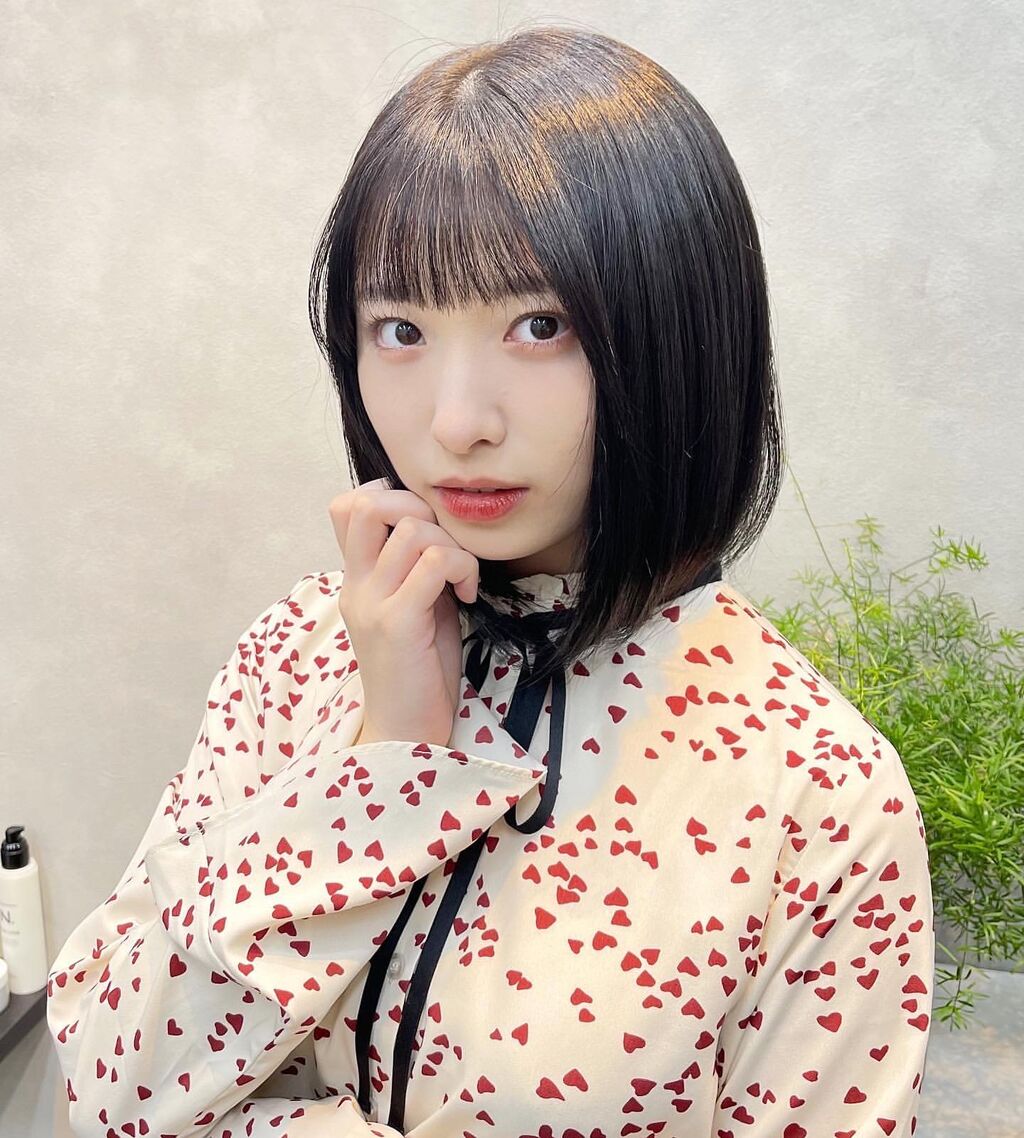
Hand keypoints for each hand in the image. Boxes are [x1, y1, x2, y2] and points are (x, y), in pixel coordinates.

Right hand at [329, 476, 479, 748]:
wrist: (405, 731)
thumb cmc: (417, 669)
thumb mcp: (411, 605)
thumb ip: (412, 567)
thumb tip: (434, 524)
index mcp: (355, 579)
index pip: (346, 506)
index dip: (389, 498)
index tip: (425, 529)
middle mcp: (355, 586)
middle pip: (371, 504)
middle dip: (421, 510)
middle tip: (446, 546)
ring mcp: (373, 604)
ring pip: (412, 530)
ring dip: (451, 544)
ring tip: (462, 577)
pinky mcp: (398, 624)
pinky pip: (434, 562)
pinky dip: (462, 568)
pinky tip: (467, 596)